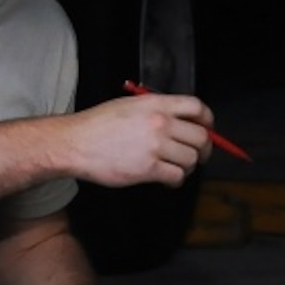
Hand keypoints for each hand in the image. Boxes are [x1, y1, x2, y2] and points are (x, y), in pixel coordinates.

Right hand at [67, 93, 215, 187]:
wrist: (76, 143)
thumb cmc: (97, 125)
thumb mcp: (128, 106)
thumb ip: (155, 110)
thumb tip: (179, 122)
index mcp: (156, 104)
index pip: (197, 107)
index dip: (208, 120)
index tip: (208, 129)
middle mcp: (160, 123)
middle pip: (200, 137)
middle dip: (204, 149)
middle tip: (199, 156)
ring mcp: (155, 146)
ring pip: (190, 159)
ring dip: (188, 167)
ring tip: (176, 168)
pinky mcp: (148, 168)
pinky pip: (176, 176)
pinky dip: (176, 180)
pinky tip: (167, 180)